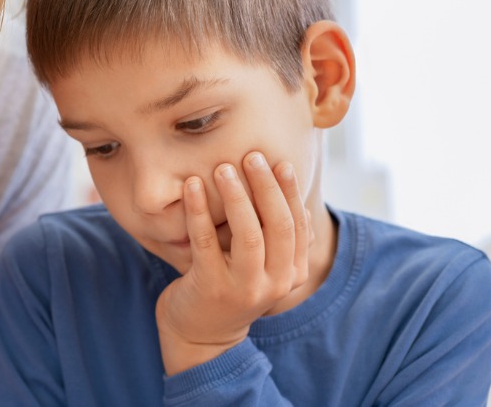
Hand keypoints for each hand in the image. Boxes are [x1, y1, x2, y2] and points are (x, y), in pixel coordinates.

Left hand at [155, 151, 310, 374]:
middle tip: (251, 156)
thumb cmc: (231, 285)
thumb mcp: (263, 265)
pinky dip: (199, 209)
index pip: (298, 225)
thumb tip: (288, 189)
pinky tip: (192, 185)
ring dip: (236, 196)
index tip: (279, 161)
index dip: (289, 191)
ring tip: (223, 167)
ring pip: (248, 234)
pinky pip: (205, 241)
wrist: (200, 334)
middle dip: (266, 187)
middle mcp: (274, 283)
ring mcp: (243, 288)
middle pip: (278, 226)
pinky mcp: (210, 287)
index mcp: (292, 274)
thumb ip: (277, 237)